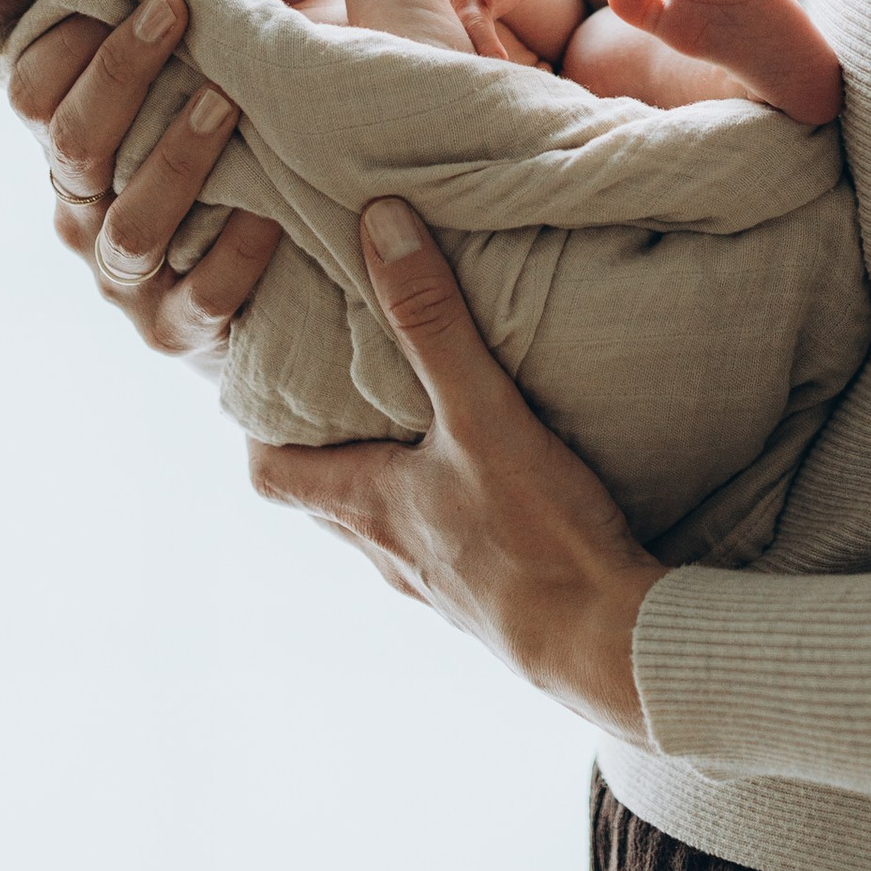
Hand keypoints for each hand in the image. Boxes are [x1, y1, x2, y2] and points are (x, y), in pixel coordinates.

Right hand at [8, 0, 284, 355]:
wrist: (280, 261)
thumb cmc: (245, 124)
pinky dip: (235, 252)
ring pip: (130, 224)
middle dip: (120, 73)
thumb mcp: (207, 62)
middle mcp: (83, 210)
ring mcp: (126, 277)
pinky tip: (271, 209)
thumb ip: (182, 11)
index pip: (31, 89)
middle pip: (71, 145)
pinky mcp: (179, 329)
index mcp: (73, 142)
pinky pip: (200, 295)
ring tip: (225, 101)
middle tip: (175, 9)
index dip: (68, 39)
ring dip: (176, 158)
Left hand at [251, 198, 665, 735]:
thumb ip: (432, 322)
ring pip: (384, 518)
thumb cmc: (534, 537)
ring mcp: (435, 580)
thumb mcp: (482, 413)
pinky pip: (440, 540)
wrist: (609, 644)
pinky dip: (443, 500)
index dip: (260, 429)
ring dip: (389, 468)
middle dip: (329, 436)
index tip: (266, 376)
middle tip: (342, 373)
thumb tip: (379, 225)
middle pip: (325, 493)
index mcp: (367, 506)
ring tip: (415, 410)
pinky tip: (486, 473)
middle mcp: (387, 549)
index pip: (272, 474)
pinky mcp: (486, 594)